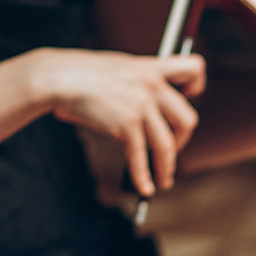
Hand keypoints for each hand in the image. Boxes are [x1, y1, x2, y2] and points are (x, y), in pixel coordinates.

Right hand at [30, 49, 206, 195]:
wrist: (58, 77)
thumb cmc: (80, 73)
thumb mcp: (118, 68)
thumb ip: (138, 82)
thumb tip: (147, 107)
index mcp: (152, 68)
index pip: (195, 69)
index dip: (197, 86)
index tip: (190, 99)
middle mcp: (153, 85)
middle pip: (188, 120)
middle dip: (182, 141)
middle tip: (170, 152)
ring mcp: (142, 105)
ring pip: (168, 146)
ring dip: (166, 168)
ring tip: (163, 181)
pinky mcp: (127, 124)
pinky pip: (141, 158)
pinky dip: (143, 177)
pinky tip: (145, 188)